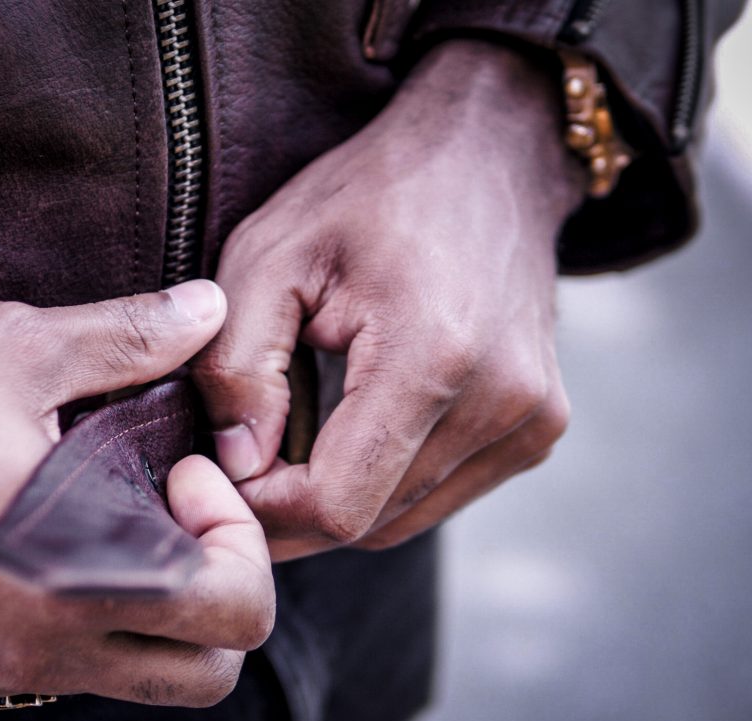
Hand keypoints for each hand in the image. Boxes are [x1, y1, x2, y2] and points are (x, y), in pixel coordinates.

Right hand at [0, 281, 274, 706]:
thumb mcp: (17, 349)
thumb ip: (132, 337)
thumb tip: (207, 310)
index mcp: (76, 577)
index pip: (237, 614)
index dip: (239, 535)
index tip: (187, 471)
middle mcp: (38, 651)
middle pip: (205, 672)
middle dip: (221, 590)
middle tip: (177, 508)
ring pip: (136, 678)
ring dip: (160, 610)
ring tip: (120, 519)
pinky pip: (59, 671)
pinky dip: (89, 620)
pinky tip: (53, 543)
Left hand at [193, 40, 586, 559]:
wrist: (487, 155)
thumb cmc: (369, 195)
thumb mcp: (271, 253)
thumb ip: (238, 364)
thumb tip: (238, 464)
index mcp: (434, 358)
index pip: (339, 505)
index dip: (267, 509)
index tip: (223, 474)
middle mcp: (503, 403)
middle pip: (371, 523)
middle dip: (294, 509)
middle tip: (246, 460)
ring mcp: (532, 422)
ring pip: (404, 520)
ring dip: (339, 500)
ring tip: (294, 443)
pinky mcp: (538, 429)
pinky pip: (441, 495)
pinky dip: (385, 484)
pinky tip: (353, 433)